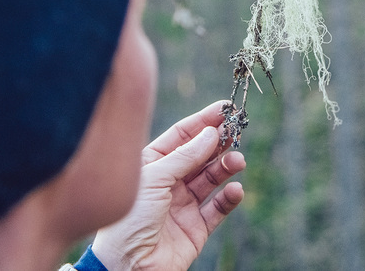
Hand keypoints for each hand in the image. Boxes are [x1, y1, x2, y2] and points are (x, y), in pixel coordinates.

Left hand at [91, 101, 245, 270]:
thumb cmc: (128, 219)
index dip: (202, 121)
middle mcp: (169, 182)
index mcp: (152, 164)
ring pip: (211, 178)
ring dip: (226, 167)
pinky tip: (235, 190)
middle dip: (219, 142)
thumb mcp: (154, 178)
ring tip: (237, 161)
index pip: (181, 136)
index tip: (225, 108)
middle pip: (200, 155)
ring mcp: (183, 204)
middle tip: (236, 131)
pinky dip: (229, 198)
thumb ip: (185, 156)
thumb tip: (211, 132)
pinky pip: (218, 208)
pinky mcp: (196, 228)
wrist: (126, 267)